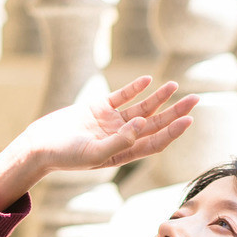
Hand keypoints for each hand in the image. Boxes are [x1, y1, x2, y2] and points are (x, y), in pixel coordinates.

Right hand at [0, 76, 197, 209]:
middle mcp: (121, 138)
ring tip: (175, 85)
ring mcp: (110, 123)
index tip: (188, 120)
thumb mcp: (94, 153)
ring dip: (158, 98)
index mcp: (123, 153)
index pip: (155, 142)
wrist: (40, 146)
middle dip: (175, 112)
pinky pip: (120, 97)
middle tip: (195, 100)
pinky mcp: (97, 109)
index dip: (172, 131)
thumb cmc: (65, 156)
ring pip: (140, 108)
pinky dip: (133, 88)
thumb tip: (142, 125)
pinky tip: (147, 80)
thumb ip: (120, 141)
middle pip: (154, 124)